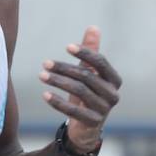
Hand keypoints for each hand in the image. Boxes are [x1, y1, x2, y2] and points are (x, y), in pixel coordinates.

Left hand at [40, 26, 121, 150]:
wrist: (86, 128)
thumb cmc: (88, 95)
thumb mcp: (89, 73)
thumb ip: (91, 52)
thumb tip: (93, 28)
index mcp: (114, 80)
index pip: (100, 62)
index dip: (85, 53)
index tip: (67, 47)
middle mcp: (113, 94)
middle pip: (87, 76)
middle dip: (64, 68)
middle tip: (45, 63)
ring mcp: (104, 110)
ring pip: (79, 92)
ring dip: (58, 82)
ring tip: (42, 75)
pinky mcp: (92, 122)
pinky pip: (73, 111)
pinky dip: (58, 101)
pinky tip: (45, 94)